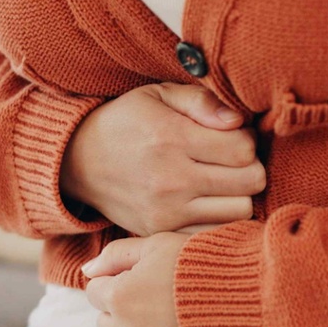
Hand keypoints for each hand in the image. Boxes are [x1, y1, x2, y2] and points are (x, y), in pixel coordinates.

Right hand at [60, 83, 265, 235]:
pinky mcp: (161, 232)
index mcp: (171, 138)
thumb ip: (201, 101)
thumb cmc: (126, 122)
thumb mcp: (157, 95)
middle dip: (250, 167)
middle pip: (250, 182)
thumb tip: (238, 121)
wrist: (77, 162)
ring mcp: (166, 212)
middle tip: (232, 160)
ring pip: (239, 211)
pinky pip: (213, 232)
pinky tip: (208, 201)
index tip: (233, 135)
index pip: (244, 149)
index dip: (248, 139)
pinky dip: (219, 218)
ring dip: (239, 195)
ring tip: (222, 181)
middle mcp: (171, 179)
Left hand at [82, 233, 207, 326]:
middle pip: (106, 324)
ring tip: (174, 321)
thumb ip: (118, 254)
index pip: (96, 292)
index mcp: (121, 298)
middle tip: (159, 300)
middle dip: (124, 311)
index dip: (119, 281)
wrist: (258, 303)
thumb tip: (88, 269)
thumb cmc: (210, 266)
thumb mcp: (162, 243)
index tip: (144, 279)